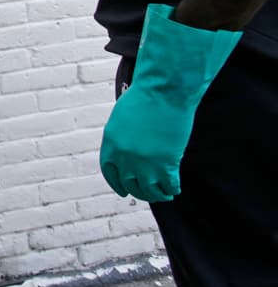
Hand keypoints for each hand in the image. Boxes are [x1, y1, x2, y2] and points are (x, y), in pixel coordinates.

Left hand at [99, 4, 240, 202]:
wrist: (164, 91)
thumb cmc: (145, 97)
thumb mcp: (123, 117)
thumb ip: (123, 137)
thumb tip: (129, 150)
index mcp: (111, 143)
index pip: (109, 171)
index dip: (117, 184)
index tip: (123, 191)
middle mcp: (125, 156)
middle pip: (130, 184)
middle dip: (139, 192)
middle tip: (148, 194)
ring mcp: (145, 162)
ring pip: (149, 190)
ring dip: (156, 195)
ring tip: (163, 195)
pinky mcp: (166, 163)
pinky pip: (168, 185)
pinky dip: (172, 190)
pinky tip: (175, 189)